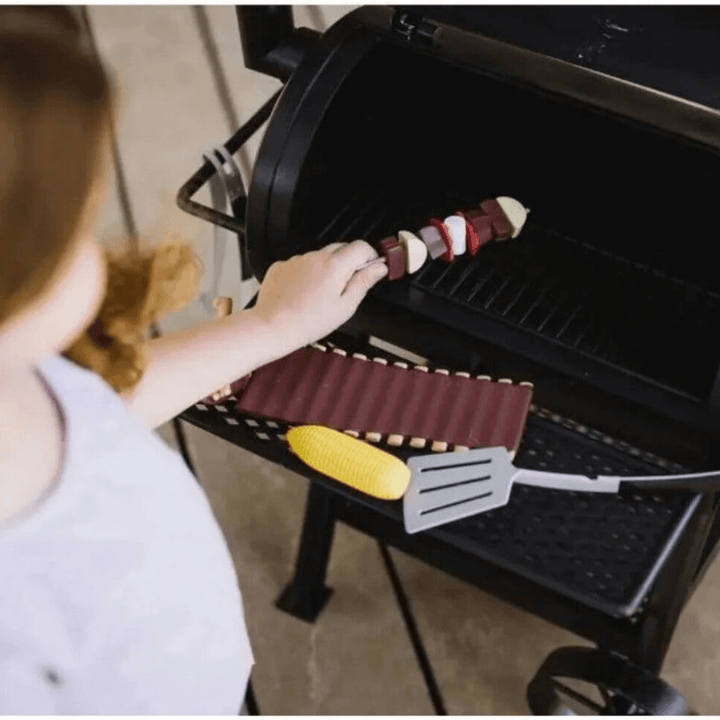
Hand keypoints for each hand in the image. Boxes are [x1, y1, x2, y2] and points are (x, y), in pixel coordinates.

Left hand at [252, 240, 387, 350]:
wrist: (272, 326)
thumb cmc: (308, 322)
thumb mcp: (345, 306)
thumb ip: (364, 282)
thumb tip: (379, 267)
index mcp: (334, 266)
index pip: (361, 246)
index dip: (370, 256)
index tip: (370, 267)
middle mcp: (315, 257)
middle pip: (340, 248)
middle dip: (348, 263)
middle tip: (345, 287)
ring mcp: (296, 260)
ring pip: (319, 257)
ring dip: (325, 269)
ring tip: (319, 296)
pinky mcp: (281, 266)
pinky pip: (300, 265)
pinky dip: (305, 274)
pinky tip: (303, 294)